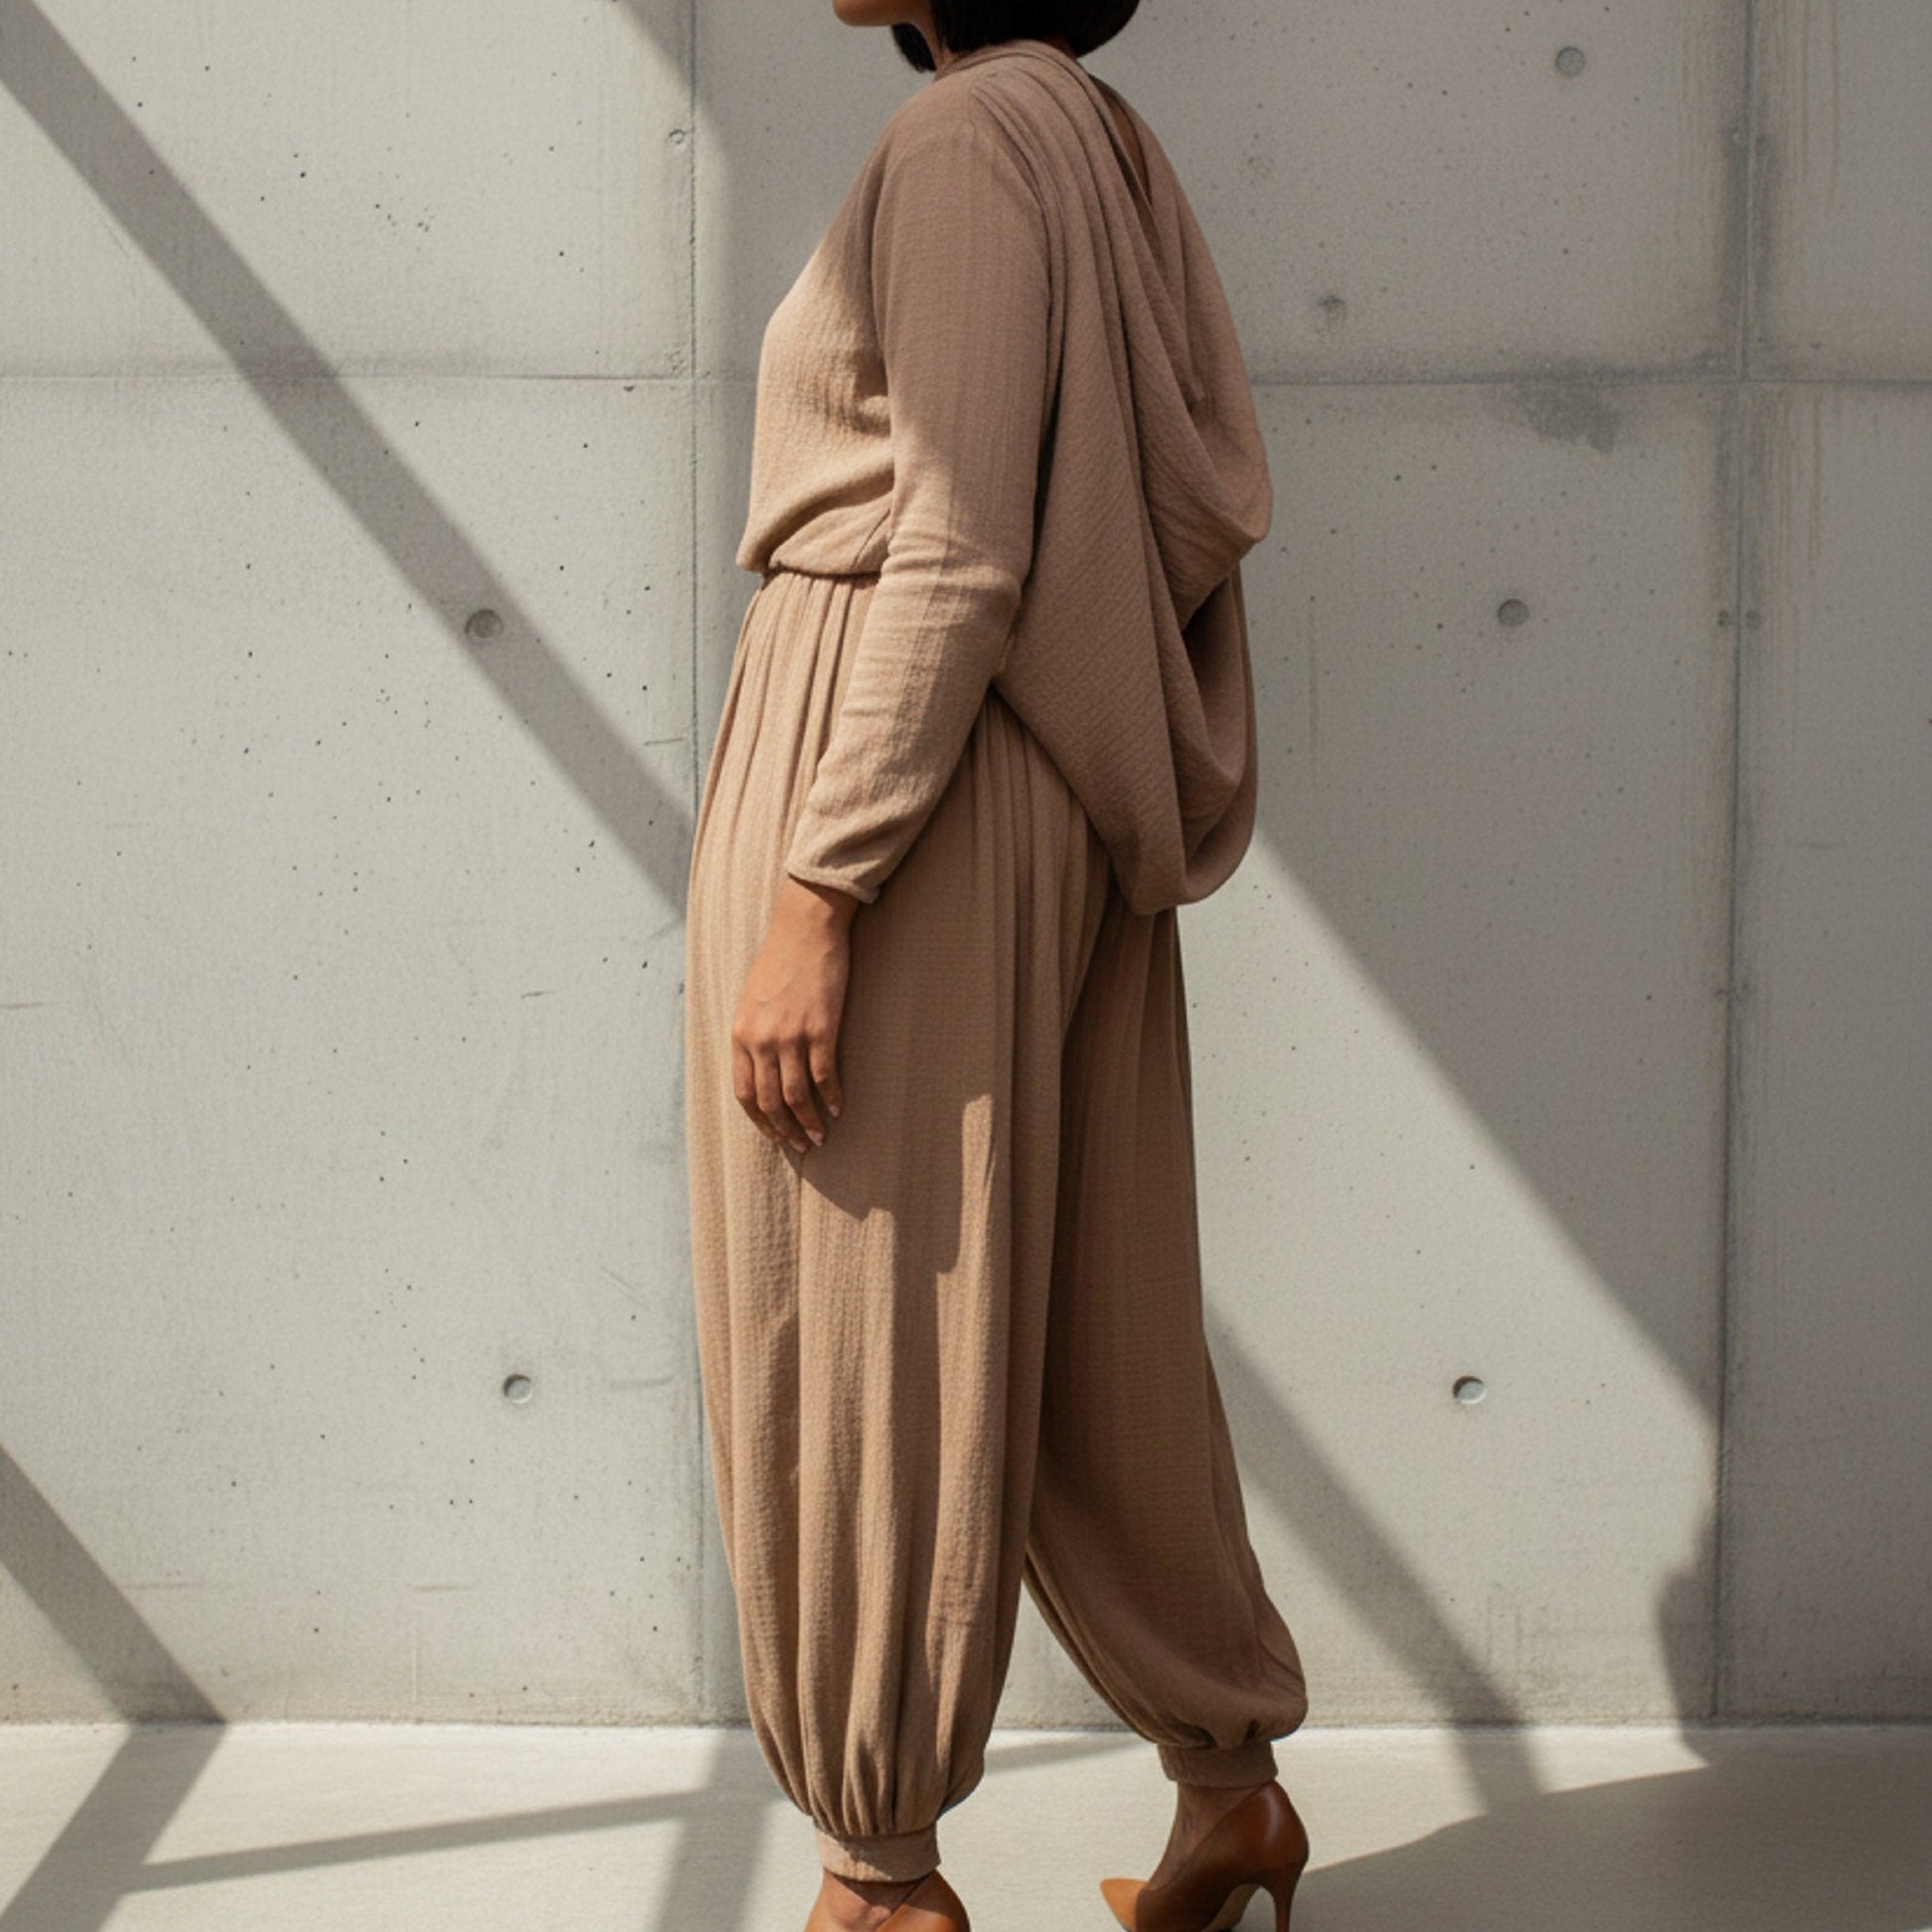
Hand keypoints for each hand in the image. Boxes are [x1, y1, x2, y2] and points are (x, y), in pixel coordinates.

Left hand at [731, 876, 858, 1152]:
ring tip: (821, 1136)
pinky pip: (824, 1075)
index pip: (744, 1093)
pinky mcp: (821, 1028)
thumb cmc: (780, 960)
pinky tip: (839, 1108)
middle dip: (785, 1129)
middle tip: (801, 1145)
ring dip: (809, 1121)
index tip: (774, 1135)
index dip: (760, 1121)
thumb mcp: (752, 999)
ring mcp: (790, 1035)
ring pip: (796, 1095)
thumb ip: (753, 1034)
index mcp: (741, 1034)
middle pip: (770, 1100)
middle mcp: (761, 1040)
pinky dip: (831, 1097)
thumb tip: (762, 1067)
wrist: (805, 929)